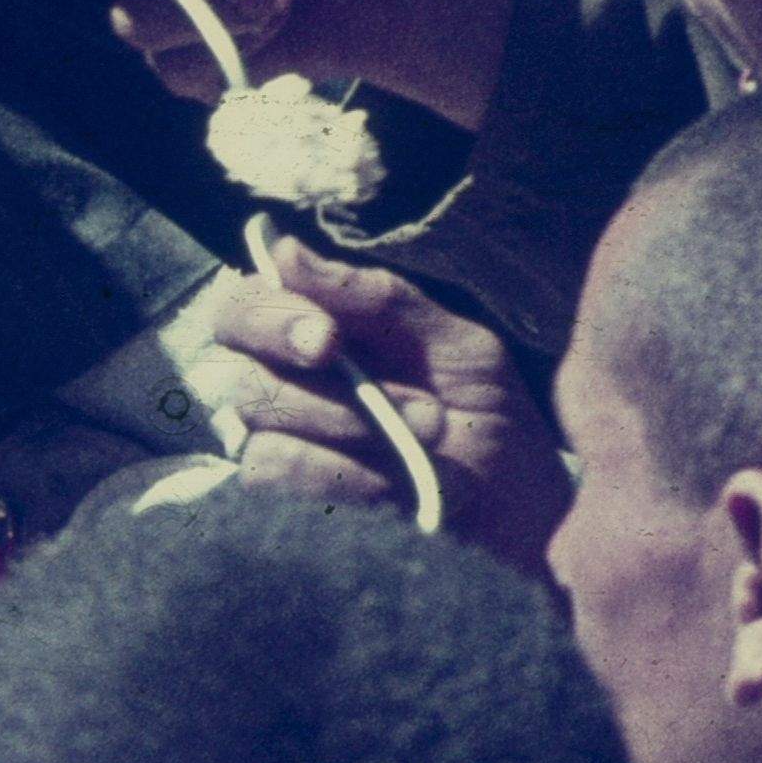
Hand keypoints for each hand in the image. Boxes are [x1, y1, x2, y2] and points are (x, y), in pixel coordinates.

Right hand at [189, 236, 568, 558]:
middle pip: (242, 369)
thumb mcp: (455, 345)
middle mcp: (283, 385)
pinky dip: (340, 474)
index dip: (267, 316)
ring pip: (258, 422)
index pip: (241, 308)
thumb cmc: (487, 415)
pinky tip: (395, 483)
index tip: (325, 337)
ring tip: (429, 435)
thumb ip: (376, 298)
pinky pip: (275, 472)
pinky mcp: (287, 500)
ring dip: (348, 425)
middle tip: (423, 406)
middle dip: (333, 388)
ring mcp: (280, 445)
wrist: (519, 511)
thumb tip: (284, 251)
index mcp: (315, 333)